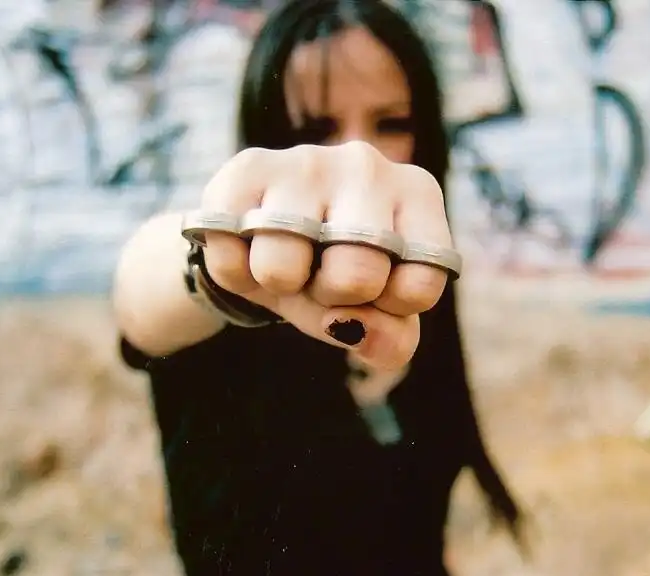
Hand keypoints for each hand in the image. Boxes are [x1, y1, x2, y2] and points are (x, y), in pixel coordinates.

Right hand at [195, 141, 454, 369]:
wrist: (265, 231)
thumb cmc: (337, 270)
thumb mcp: (377, 311)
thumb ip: (391, 339)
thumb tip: (350, 327)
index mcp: (417, 196)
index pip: (418, 286)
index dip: (389, 309)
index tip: (376, 291)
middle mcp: (368, 167)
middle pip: (357, 275)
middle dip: (332, 297)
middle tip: (323, 277)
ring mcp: (306, 162)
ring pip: (282, 269)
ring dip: (279, 286)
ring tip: (287, 260)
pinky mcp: (247, 168)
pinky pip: (231, 260)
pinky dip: (235, 275)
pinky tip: (250, 247)